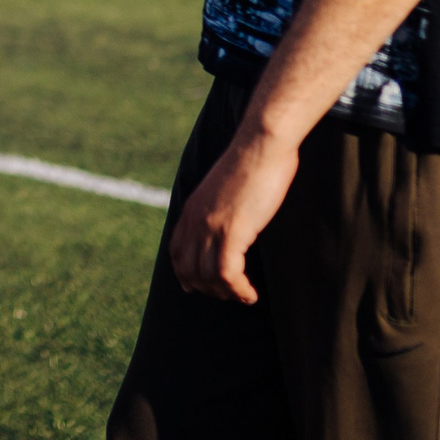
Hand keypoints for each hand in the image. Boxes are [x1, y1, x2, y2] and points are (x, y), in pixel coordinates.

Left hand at [165, 127, 299, 303]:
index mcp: (191, 208)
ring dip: (227, 293)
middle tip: (230, 295)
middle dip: (209, 289)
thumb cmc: (254, 161)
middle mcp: (195, 219)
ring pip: (209, 277)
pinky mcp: (232, 231)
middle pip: (190, 270)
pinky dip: (238, 290)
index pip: (177, 251)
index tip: (195, 288)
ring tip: (243, 296)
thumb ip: (219, 206)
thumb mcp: (226, 188)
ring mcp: (211, 226)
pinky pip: (227, 274)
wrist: (262, 143)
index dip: (185, 274)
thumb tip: (228, 219)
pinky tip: (250, 295)